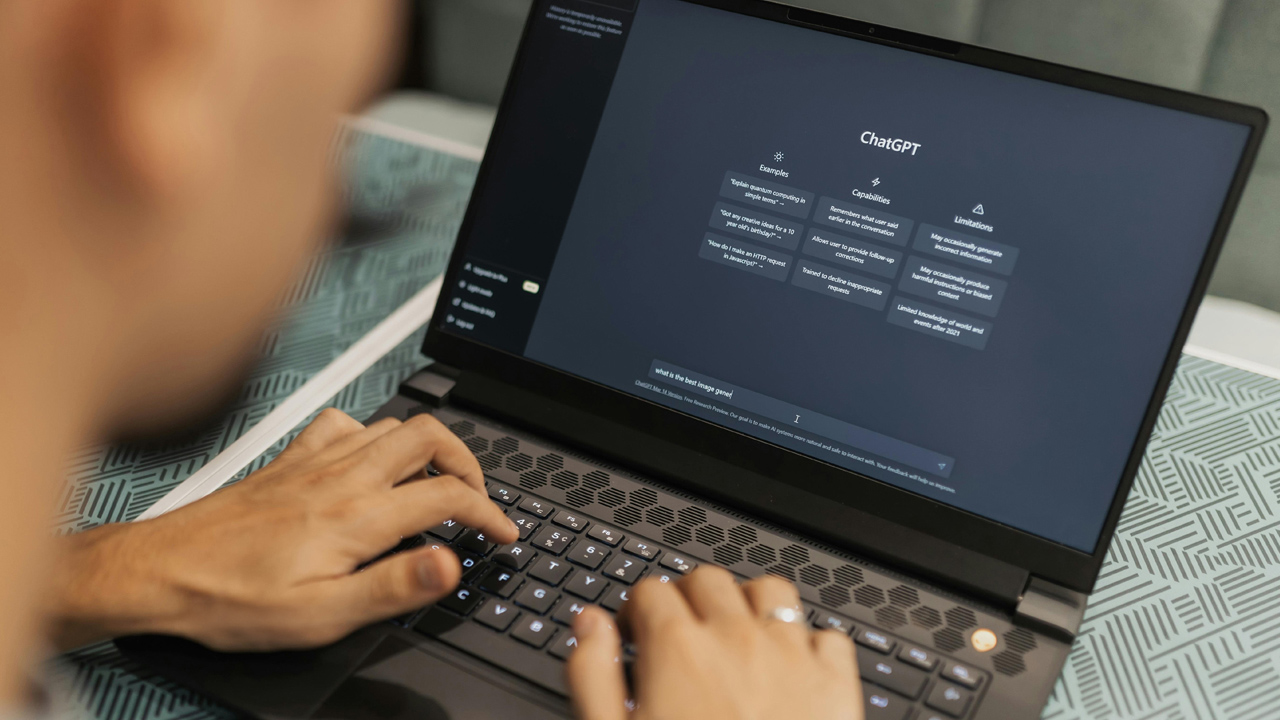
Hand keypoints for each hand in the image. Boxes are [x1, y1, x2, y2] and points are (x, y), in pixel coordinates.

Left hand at [48, 408, 517, 650]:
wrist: (159, 572)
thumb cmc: (231, 599)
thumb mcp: (320, 615)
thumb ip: (392, 587)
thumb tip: (449, 563)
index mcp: (358, 517)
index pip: (448, 496)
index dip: (490, 514)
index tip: (503, 534)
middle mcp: (342, 478)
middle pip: (430, 437)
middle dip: (469, 463)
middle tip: (477, 498)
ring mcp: (316, 461)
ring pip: (393, 425)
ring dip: (428, 448)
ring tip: (436, 481)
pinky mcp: (290, 459)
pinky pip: (345, 423)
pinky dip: (373, 434)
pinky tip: (369, 460)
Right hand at [567, 567, 863, 719]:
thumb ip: (593, 675)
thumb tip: (589, 625)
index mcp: (677, 650)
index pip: (650, 591)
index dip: (636, 611)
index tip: (636, 635)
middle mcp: (736, 639)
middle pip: (707, 580)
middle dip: (687, 599)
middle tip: (680, 635)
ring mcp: (791, 656)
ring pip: (770, 591)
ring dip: (749, 605)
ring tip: (736, 638)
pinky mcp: (834, 684)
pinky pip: (827, 636)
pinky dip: (808, 644)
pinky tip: (791, 670)